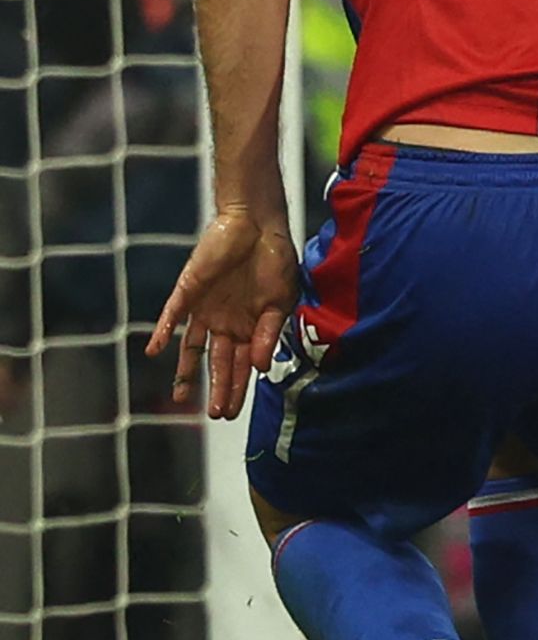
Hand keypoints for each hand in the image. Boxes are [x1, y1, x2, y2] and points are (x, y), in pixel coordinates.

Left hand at [147, 206, 299, 420]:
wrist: (256, 225)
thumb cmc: (275, 260)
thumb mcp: (280, 302)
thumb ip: (268, 334)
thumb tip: (261, 366)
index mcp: (250, 326)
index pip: (242, 364)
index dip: (237, 388)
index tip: (232, 412)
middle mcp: (226, 323)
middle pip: (219, 362)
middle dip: (218, 388)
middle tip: (217, 414)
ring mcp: (206, 310)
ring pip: (193, 348)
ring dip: (187, 372)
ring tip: (182, 397)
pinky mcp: (188, 293)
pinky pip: (173, 317)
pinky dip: (163, 333)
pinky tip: (155, 350)